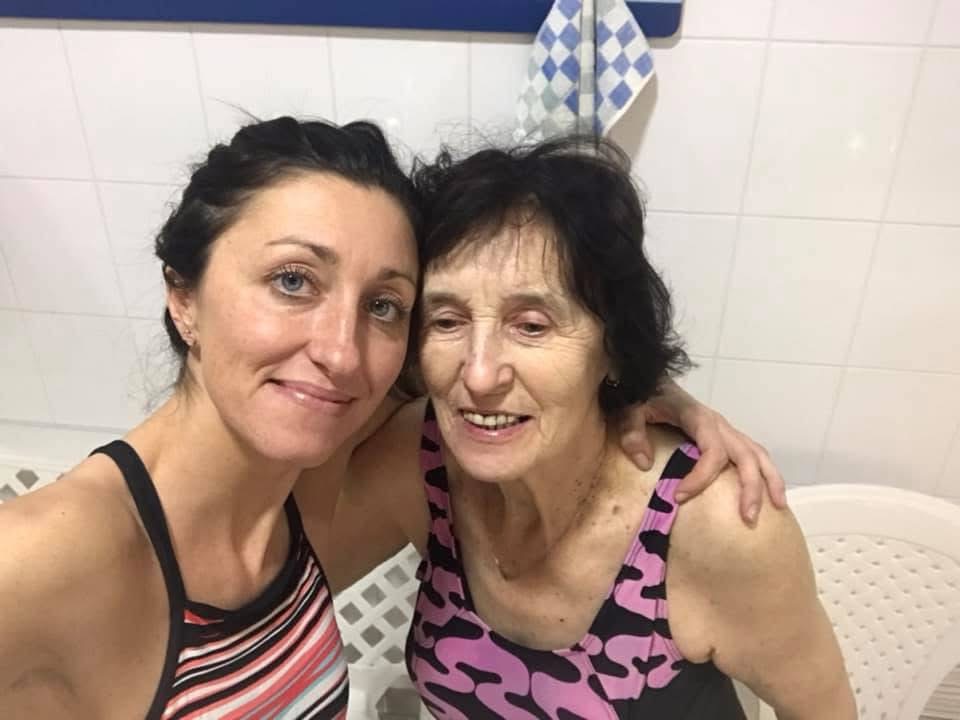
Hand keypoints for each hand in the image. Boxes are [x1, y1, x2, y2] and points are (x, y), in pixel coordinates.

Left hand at [619, 379, 786, 523]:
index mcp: (698, 418)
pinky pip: (752, 453)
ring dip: (769, 480)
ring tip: (778, 508)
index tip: (678, 496)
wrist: (651, 379)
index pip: (712, 451)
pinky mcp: (725, 435)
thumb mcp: (630, 409)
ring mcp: (725, 429)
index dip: (700, 477)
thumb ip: (632, 432)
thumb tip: (644, 463)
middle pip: (746, 455)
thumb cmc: (643, 395)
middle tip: (748, 518)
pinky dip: (765, 473)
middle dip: (751, 487)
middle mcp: (718, 424)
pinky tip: (769, 494)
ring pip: (757, 453)